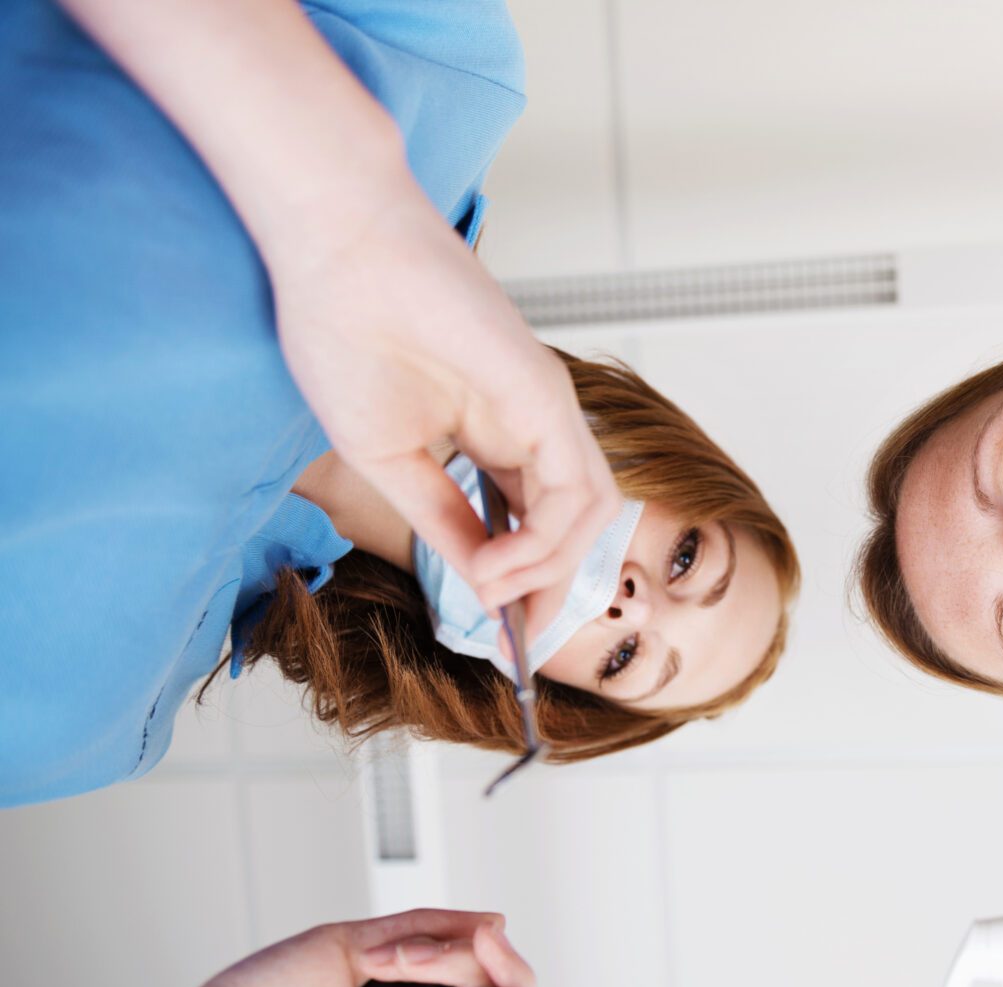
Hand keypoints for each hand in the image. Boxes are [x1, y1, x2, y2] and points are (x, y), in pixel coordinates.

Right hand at [269, 187, 619, 638]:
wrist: (331, 252)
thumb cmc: (342, 333)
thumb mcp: (390, 457)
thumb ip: (441, 518)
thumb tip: (477, 578)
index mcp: (498, 430)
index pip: (540, 519)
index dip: (528, 579)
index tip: (506, 632)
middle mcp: (535, 421)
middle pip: (576, 523)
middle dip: (549, 587)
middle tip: (515, 634)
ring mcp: (547, 405)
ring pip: (587, 512)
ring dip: (544, 569)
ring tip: (490, 591)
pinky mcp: (546, 392)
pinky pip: (574, 486)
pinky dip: (544, 540)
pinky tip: (498, 563)